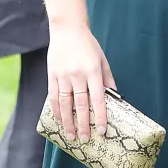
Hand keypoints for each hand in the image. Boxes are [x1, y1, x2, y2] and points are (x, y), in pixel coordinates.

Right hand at [47, 23, 117, 142]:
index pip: (98, 99)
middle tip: (85, 139)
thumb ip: (108, 80)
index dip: (100, 116)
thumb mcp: (102, 60)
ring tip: (71, 136)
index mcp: (93, 71)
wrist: (68, 29)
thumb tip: (115, 98)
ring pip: (65, 103)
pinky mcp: (52, 74)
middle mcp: (78, 75)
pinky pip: (53, 96)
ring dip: (68, 121)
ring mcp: (63, 75)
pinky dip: (56, 110)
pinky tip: (60, 120)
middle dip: (83, 124)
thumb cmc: (89, 45)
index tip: (102, 131)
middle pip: (80, 104)